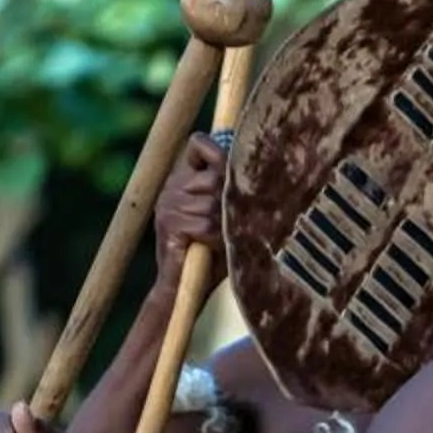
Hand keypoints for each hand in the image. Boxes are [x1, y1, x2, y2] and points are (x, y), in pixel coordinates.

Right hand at [152, 133, 227, 275]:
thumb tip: (264, 166)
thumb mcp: (228, 215)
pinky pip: (206, 224)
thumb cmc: (215, 253)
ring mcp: (168, 205)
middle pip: (215, 176)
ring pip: (213, 203)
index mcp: (184, 177)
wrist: (185, 288)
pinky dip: (218, 239)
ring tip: (226, 239)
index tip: (235, 180)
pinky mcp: (169, 226)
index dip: (220, 155)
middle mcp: (172, 186)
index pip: (199, 143)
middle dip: (233, 201)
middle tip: (236, 224)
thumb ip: (235, 190)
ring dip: (227, 225)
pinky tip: (216, 248)